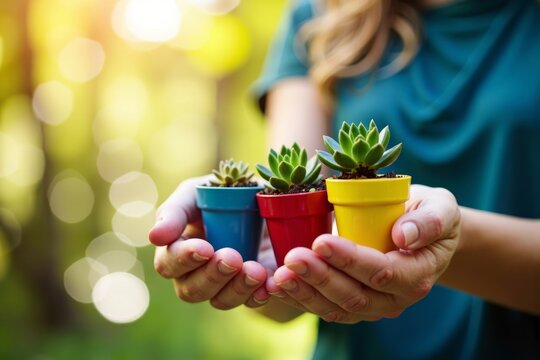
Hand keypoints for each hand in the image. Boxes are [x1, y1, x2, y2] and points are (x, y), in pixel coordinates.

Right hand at [149, 176, 269, 308]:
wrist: (264, 197)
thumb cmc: (221, 192)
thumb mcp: (197, 192)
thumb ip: (175, 211)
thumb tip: (154, 237)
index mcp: (176, 249)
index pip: (168, 264)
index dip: (184, 259)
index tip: (205, 248)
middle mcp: (195, 274)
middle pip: (191, 290)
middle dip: (212, 275)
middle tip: (232, 258)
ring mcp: (223, 285)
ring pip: (220, 301)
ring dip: (237, 288)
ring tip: (256, 270)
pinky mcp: (250, 289)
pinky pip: (251, 302)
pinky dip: (259, 296)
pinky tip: (269, 285)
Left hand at [267, 184, 460, 322]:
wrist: (420, 231)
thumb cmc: (428, 214)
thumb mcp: (441, 207)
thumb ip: (430, 220)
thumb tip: (403, 235)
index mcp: (417, 275)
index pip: (382, 273)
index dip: (350, 260)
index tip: (321, 241)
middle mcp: (395, 299)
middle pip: (355, 296)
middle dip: (320, 277)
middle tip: (292, 257)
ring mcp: (373, 305)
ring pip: (336, 308)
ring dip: (306, 292)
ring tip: (280, 275)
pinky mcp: (352, 304)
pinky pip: (325, 307)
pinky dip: (300, 299)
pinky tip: (277, 285)